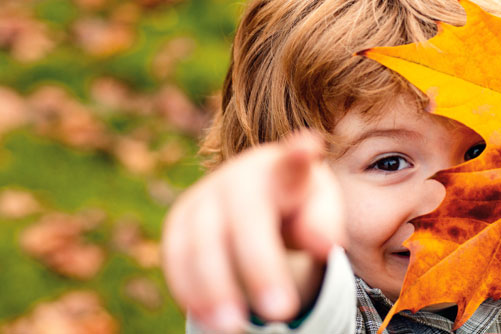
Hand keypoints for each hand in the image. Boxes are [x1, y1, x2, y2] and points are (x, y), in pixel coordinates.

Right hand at [161, 132, 344, 331]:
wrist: (257, 198)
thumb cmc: (298, 206)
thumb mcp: (319, 211)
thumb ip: (324, 224)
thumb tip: (324, 245)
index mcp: (281, 169)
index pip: (291, 160)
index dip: (298, 154)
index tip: (309, 146)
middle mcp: (237, 178)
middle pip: (245, 218)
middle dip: (261, 266)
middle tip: (283, 312)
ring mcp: (202, 198)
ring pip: (201, 241)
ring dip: (215, 288)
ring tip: (235, 328)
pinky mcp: (178, 223)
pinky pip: (175, 257)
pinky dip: (190, 290)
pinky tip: (210, 320)